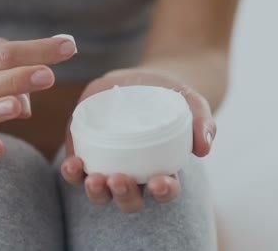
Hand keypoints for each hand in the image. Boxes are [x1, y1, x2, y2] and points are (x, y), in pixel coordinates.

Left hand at [60, 68, 215, 212]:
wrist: (137, 79)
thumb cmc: (169, 97)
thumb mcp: (191, 103)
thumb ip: (202, 122)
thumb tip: (204, 148)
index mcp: (161, 170)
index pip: (164, 190)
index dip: (163, 192)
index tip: (160, 182)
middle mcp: (133, 175)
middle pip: (129, 198)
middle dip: (124, 195)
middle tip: (119, 180)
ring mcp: (107, 166)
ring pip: (100, 191)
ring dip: (95, 190)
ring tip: (94, 179)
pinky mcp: (85, 153)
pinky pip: (76, 171)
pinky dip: (73, 172)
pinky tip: (72, 164)